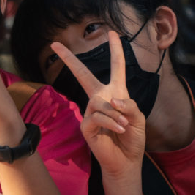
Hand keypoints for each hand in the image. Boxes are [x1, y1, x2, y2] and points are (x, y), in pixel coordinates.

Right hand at [51, 30, 145, 179]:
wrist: (126, 160)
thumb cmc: (133, 138)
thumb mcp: (138, 118)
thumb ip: (130, 105)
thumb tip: (111, 101)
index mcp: (116, 92)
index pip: (116, 67)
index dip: (116, 50)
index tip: (112, 33)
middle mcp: (100, 99)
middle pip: (83, 75)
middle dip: (70, 59)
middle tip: (55, 44)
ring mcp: (91, 112)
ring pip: (101, 103)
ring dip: (116, 115)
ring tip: (124, 126)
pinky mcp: (86, 126)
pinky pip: (97, 117)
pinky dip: (111, 122)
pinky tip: (119, 129)